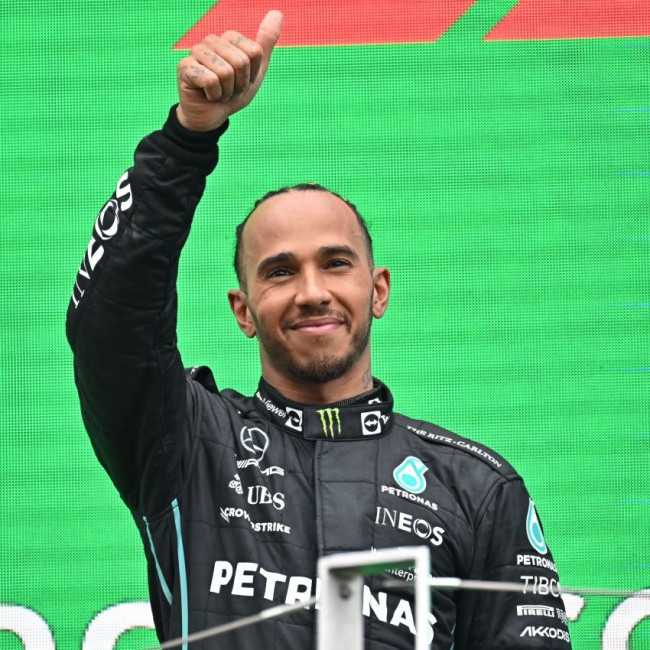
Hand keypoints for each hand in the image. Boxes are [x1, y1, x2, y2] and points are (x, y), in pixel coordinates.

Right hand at [176, 10, 282, 130]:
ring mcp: (196, 52)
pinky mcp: (185, 67)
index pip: (253, 52)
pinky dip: (214, 95)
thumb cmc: (232, 93)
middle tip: (228, 90)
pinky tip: (207, 95)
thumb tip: (278, 13)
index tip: (241, 82)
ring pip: (226, 72)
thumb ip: (265, 43)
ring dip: (227, 92)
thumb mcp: (255, 71)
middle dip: (239, 85)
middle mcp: (211, 40)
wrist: (211, 116)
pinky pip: (211, 81)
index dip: (251, 75)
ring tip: (218, 93)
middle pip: (241, 62)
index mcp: (228, 38)